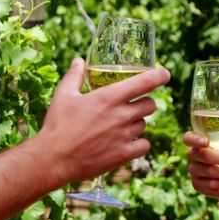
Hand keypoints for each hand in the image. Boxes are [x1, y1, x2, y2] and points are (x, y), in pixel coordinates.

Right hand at [40, 57, 168, 182]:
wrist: (53, 158)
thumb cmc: (57, 125)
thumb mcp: (64, 95)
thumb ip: (75, 75)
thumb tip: (79, 60)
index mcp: (109, 97)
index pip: (145, 82)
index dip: (159, 76)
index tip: (165, 74)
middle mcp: (121, 115)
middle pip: (150, 104)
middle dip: (144, 102)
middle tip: (132, 105)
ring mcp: (124, 136)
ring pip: (144, 124)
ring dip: (137, 123)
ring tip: (121, 125)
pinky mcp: (124, 155)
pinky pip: (144, 145)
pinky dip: (139, 143)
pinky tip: (127, 142)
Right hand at [183, 131, 218, 198]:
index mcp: (198, 139)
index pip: (189, 138)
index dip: (195, 139)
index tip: (206, 141)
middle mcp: (193, 154)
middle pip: (202, 156)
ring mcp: (194, 170)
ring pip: (205, 171)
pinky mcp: (197, 184)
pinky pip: (204, 186)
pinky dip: (217, 185)